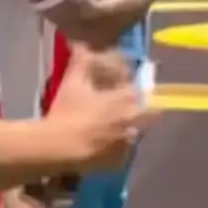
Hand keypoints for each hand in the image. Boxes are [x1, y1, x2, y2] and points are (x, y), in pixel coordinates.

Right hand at [45, 50, 152, 171]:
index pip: (145, 91)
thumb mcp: (73, 81)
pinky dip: (117, 149)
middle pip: (149, 114)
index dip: (134, 90)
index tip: (124, 90)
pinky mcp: (121, 163)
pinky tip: (102, 147)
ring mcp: (130, 144)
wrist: (58, 147)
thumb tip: (79, 43)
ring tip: (109, 130)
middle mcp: (136, 121)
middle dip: (140, 111)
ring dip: (128, 130)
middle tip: (119, 111)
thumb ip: (81, 60)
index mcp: (129, 99)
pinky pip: (124, 153)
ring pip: (136, 134)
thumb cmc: (68, 111)